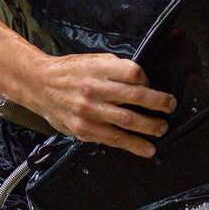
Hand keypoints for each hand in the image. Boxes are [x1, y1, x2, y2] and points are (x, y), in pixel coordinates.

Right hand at [24, 53, 176, 157]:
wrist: (38, 85)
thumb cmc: (69, 72)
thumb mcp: (92, 60)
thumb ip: (115, 69)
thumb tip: (142, 82)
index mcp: (98, 68)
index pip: (133, 73)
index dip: (147, 80)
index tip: (151, 85)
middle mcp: (94, 89)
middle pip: (135, 96)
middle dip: (158, 104)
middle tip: (170, 106)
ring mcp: (89, 111)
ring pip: (127, 120)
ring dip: (150, 126)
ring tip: (162, 128)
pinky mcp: (85, 129)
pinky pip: (113, 139)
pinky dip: (133, 145)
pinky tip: (146, 149)